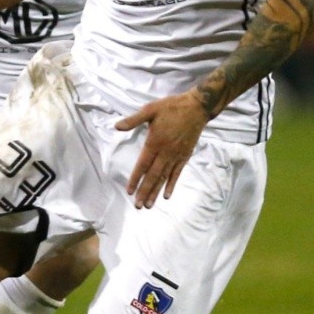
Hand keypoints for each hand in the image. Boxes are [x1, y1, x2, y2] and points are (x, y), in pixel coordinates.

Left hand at [114, 90, 210, 208]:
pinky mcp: (185, 156)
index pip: (142, 165)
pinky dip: (171, 185)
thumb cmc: (171, 108)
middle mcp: (165, 153)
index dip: (135, 179)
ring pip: (164, 178)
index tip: (129, 191)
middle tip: (138, 206)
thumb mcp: (150, 109)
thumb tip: (116, 126)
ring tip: (149, 205)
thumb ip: (133, 120)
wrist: (196, 108)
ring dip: (156, 192)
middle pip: (153, 176)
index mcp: (155, 142)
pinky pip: (177, 174)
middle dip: (144, 191)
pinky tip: (167, 195)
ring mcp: (176, 156)